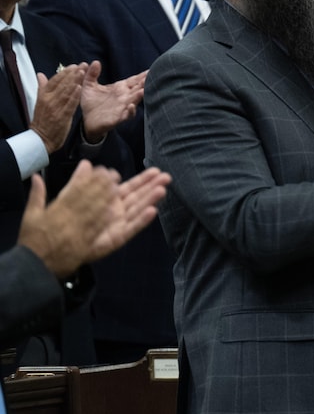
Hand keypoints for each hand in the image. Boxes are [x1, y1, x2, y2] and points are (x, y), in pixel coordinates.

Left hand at [17, 161, 170, 278]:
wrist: (48, 250)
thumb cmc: (56, 225)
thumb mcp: (66, 198)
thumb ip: (78, 183)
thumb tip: (86, 164)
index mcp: (106, 202)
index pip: (127, 188)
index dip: (141, 179)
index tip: (154, 170)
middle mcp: (115, 213)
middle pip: (137, 198)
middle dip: (151, 187)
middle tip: (166, 176)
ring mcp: (117, 226)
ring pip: (136, 210)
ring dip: (149, 200)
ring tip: (162, 189)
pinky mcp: (116, 239)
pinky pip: (130, 229)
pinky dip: (141, 221)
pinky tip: (152, 211)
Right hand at [30, 64, 85, 153]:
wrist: (41, 139)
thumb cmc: (43, 120)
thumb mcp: (40, 102)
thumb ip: (42, 87)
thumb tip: (40, 74)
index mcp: (43, 96)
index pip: (54, 80)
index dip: (64, 72)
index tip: (74, 65)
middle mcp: (49, 100)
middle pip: (62, 84)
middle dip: (73, 74)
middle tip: (83, 65)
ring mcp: (55, 108)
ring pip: (66, 92)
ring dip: (74, 81)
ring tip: (82, 72)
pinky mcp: (62, 117)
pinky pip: (69, 105)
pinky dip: (74, 96)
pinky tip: (80, 88)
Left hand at [80, 64, 145, 142]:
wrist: (87, 121)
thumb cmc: (91, 103)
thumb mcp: (89, 86)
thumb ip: (92, 74)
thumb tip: (96, 61)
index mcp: (120, 88)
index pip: (135, 80)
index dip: (143, 75)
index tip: (152, 69)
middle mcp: (125, 97)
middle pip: (138, 88)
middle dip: (145, 83)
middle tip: (154, 76)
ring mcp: (123, 107)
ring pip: (135, 100)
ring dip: (140, 96)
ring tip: (143, 90)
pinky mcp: (118, 118)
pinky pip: (127, 115)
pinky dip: (130, 111)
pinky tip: (131, 106)